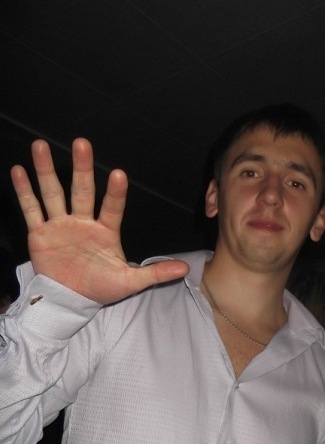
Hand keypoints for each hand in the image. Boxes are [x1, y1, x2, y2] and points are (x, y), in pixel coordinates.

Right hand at [10, 138, 188, 303]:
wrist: (71, 301)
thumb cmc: (101, 288)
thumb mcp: (130, 282)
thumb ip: (154, 273)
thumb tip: (185, 270)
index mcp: (105, 231)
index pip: (112, 207)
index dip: (115, 193)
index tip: (118, 174)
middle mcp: (82, 222)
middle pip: (81, 191)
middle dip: (81, 168)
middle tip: (82, 143)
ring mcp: (60, 225)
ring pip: (53, 193)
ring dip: (47, 170)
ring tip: (41, 145)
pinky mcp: (40, 234)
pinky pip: (32, 209)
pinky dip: (24, 191)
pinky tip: (19, 170)